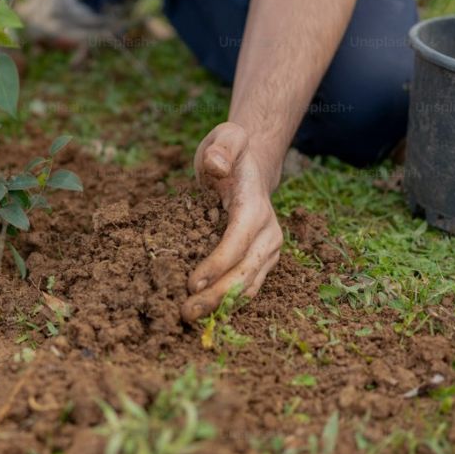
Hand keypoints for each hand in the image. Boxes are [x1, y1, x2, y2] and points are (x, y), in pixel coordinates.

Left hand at [181, 122, 282, 322]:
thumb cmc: (231, 152)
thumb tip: (217, 166)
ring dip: (220, 305)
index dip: (217, 264)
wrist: (252, 165)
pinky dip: (227, 302)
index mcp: (256, 207)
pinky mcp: (261, 260)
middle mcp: (269, 233)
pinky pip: (247, 287)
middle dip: (216, 295)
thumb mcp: (226, 137)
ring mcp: (269, 250)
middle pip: (245, 272)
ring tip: (189, 316)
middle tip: (185, 312)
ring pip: (248, 286)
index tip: (191, 283)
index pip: (238, 242)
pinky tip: (204, 312)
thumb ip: (223, 147)